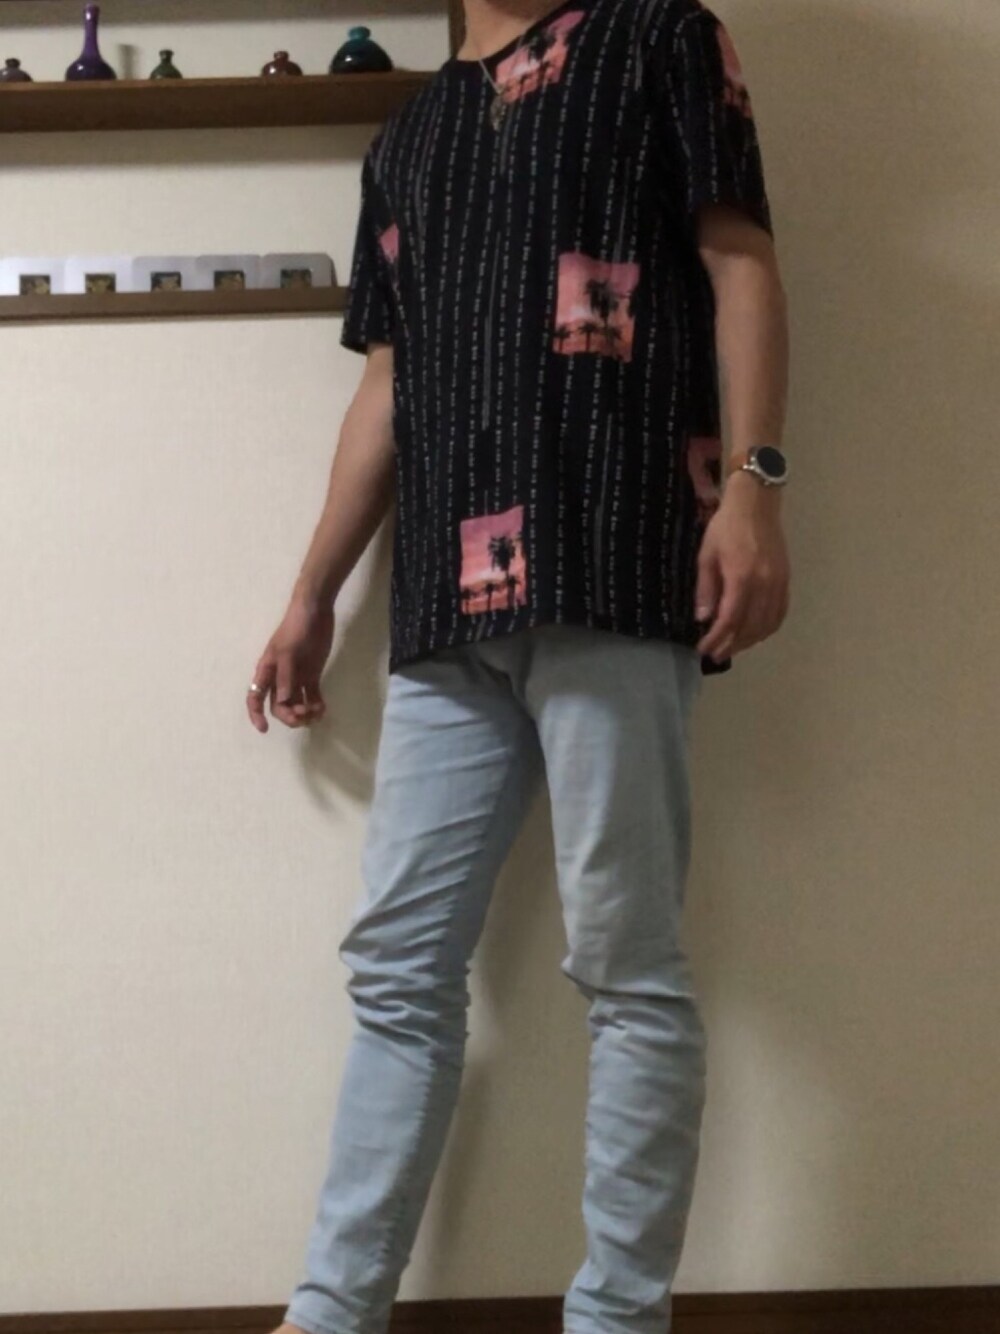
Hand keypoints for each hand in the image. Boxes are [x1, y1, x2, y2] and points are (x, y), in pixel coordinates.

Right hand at [246, 595, 334, 733]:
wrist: (316, 611)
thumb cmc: (296, 627)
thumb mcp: (289, 651)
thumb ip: (286, 676)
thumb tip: (283, 701)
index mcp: (267, 671)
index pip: (255, 697)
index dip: (256, 715)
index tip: (264, 729)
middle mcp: (279, 678)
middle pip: (279, 706)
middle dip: (289, 716)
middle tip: (305, 715)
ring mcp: (296, 678)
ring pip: (296, 705)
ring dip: (305, 714)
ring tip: (317, 712)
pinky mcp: (312, 676)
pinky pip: (311, 697)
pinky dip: (316, 706)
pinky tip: (323, 709)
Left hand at [694, 472, 789, 661]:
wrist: (756, 504)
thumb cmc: (726, 527)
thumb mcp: (707, 555)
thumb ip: (706, 589)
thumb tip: (703, 619)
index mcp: (742, 577)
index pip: (730, 620)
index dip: (716, 638)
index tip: (703, 649)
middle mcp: (764, 584)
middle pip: (750, 627)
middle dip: (732, 645)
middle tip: (715, 654)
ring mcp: (778, 583)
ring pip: (767, 624)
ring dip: (750, 641)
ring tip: (732, 647)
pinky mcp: (786, 580)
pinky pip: (780, 613)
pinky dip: (767, 628)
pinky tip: (755, 633)